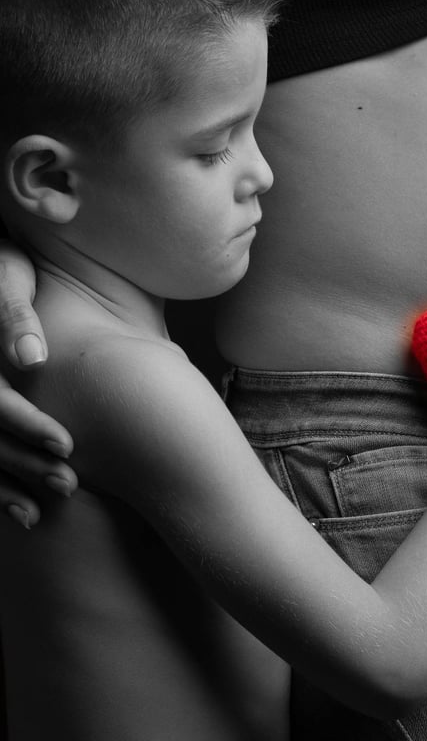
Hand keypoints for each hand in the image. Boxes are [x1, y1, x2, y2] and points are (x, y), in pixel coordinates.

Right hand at [0, 239, 76, 526]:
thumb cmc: (6, 267)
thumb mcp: (8, 278)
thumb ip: (15, 317)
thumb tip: (33, 361)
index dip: (28, 425)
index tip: (68, 445)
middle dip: (24, 464)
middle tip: (69, 485)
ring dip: (7, 483)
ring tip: (44, 510)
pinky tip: (21, 511)